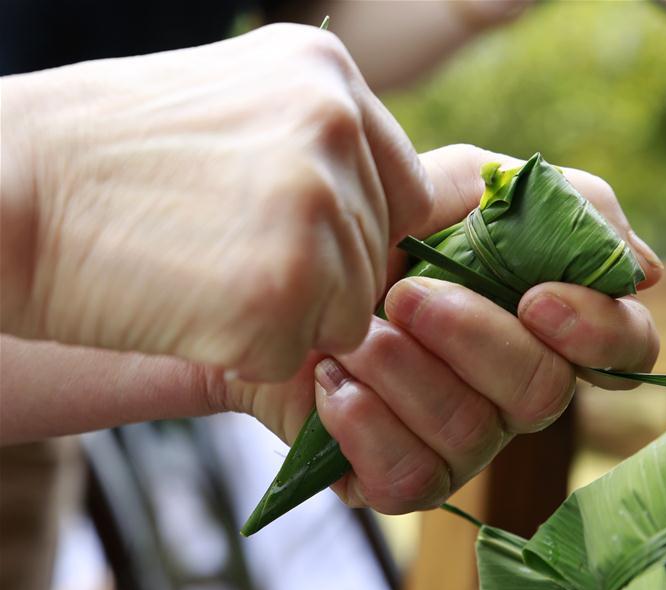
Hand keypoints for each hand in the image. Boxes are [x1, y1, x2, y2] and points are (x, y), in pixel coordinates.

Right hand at [0, 24, 431, 380]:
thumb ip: (345, 152)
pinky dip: (247, 348)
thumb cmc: (109, 160)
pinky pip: (301, 353)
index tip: (292, 237)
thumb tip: (471, 190)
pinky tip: (187, 303)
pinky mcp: (283, 288)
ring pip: (349, 311)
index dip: (357, 234)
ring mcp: (312, 206)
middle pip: (381, 257)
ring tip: (198, 271)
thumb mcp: (243, 113)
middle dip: (318, 278)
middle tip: (219, 248)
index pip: (408, 192)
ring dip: (285, 316)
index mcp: (329, 76)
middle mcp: (334, 127)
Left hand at [214, 144, 661, 513]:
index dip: (597, 330)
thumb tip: (644, 270)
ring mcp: (461, 441)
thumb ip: (553, 206)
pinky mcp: (398, 476)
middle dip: (473, 338)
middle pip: (542, 393)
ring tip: (351, 331)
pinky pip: (410, 480)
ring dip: (404, 372)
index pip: (623, 348)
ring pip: (471, 434)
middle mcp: (513, 389)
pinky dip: (364, 422)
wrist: (271, 269)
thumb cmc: (371, 225)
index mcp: (542, 323)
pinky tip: (329, 379)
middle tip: (403, 293)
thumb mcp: (459, 184)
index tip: (537, 297)